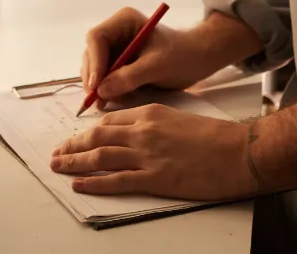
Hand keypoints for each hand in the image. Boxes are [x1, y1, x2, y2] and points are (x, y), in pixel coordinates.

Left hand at [50, 104, 256, 200]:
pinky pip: (116, 181)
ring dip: (75, 162)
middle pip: (97, 137)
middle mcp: (143, 131)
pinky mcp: (155, 179)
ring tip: (59, 166)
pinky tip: (79, 184)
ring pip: (100, 157)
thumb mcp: (179, 118)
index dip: (87, 130)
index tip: (75, 137)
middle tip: (57, 152)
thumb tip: (134, 132)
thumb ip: (154, 123)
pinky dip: (94, 183)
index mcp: (150, 113)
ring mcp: (147, 155)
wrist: (238, 151)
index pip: (108, 120)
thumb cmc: (215, 136)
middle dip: (73, 145)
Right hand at [79, 7, 213, 105]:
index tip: (96, 85)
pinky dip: (108, 89)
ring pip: (96, 67)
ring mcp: (116, 47)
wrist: (198, 60)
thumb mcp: (157, 66)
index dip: (94, 61)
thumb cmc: (182, 56)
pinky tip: (116, 98)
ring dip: (99, 85)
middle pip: (91, 54)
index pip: (96, 38)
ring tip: (107, 102)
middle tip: (97, 100)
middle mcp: (116, 32)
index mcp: (123, 21)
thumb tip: (101, 90)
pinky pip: (105, 77)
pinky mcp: (119, 63)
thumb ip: (129, 77)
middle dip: (94, 77)